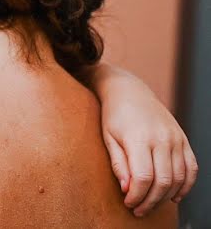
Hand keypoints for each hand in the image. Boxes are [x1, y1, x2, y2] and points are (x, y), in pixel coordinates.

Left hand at [97, 66, 198, 215]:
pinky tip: (173, 196)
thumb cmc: (113, 116)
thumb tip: (127, 189)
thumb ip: (118, 164)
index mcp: (139, 139)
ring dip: (166, 197)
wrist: (128, 91)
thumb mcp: (108, 138)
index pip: (144, 177)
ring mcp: (176, 139)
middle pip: (163, 181)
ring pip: (179, 178)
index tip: (128, 203)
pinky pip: (191, 168)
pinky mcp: (183, 139)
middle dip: (151, 201)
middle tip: (138, 210)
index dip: (137, 196)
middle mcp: (162, 139)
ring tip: (151, 204)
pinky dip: (186, 185)